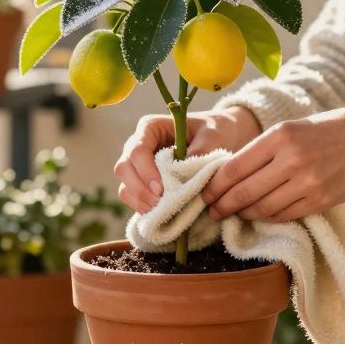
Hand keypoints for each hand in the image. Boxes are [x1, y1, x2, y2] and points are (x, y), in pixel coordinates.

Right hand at [113, 106, 261, 212]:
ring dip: (139, 201)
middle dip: (139, 189)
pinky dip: (142, 207)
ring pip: (125, 185)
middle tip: (160, 203)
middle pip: (123, 168)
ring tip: (161, 212)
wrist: (220, 136)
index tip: (161, 189)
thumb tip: (185, 174)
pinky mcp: (143, 183)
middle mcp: (139, 145)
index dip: (145, 171)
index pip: (137, 150)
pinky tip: (159, 215)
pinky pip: (133, 197)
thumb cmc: (214, 131)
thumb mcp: (212, 136)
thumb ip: (199, 151)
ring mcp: (138, 165)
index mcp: (151, 128)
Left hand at [201, 106, 344, 221]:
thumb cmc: (325, 131)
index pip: (235, 168)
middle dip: (223, 206)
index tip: (205, 195)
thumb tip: (227, 175)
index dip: (215, 186)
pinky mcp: (321, 201)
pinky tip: (261, 215)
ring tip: (235, 214)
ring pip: (263, 208)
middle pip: (244, 192)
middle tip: (212, 212)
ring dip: (245, 214)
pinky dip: (269, 217)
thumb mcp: (290, 128)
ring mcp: (308, 182)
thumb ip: (261, 150)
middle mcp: (293, 159)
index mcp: (280, 135)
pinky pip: (285, 216)